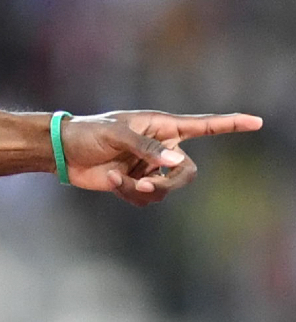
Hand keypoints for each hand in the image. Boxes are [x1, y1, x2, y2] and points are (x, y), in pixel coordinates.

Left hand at [62, 110, 262, 206]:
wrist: (64, 152)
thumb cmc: (88, 133)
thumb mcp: (115, 134)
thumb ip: (145, 147)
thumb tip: (174, 162)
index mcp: (161, 126)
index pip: (203, 126)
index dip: (230, 124)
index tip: (256, 122)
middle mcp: (161, 147)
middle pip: (186, 173)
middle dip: (169, 183)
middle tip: (146, 184)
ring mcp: (150, 168)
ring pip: (166, 190)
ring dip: (142, 189)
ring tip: (118, 179)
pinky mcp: (136, 184)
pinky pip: (147, 199)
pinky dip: (130, 194)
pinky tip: (112, 182)